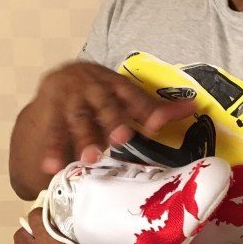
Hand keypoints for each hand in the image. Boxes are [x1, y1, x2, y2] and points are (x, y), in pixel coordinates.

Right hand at [34, 61, 195, 174]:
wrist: (62, 77)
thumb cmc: (103, 93)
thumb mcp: (126, 97)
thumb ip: (155, 108)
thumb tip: (192, 108)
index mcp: (114, 82)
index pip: (133, 95)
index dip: (144, 110)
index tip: (155, 126)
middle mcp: (93, 86)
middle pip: (104, 103)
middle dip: (112, 120)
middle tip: (121, 140)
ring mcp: (70, 97)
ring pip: (77, 118)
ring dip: (83, 138)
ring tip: (88, 159)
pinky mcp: (50, 109)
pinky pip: (51, 132)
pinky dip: (52, 150)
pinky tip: (52, 166)